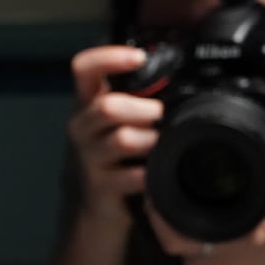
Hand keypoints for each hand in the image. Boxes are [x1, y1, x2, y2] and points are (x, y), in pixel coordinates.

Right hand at [68, 46, 160, 224]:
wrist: (100, 207)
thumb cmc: (118, 155)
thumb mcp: (121, 120)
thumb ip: (138, 97)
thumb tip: (181, 75)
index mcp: (88, 103)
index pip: (84, 68)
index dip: (109, 58)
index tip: (138, 58)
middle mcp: (83, 127)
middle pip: (107, 107)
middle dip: (143, 109)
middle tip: (160, 115)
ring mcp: (89, 157)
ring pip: (123, 139)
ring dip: (151, 140)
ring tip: (159, 144)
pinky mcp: (100, 186)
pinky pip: (133, 176)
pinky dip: (151, 173)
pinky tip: (155, 172)